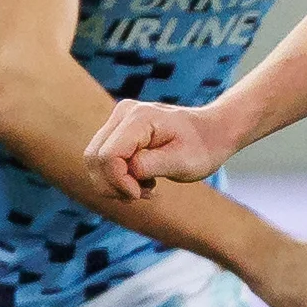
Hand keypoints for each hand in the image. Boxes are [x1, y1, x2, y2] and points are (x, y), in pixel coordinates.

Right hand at [88, 99, 232, 198]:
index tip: (142, 193)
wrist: (213, 132)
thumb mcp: (183, 162)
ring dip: (115, 183)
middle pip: (94, 158)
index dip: (119, 181)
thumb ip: (150, 165)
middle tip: (144, 193)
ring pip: (94, 161)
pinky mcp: (118, 131)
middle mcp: (123, 113)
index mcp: (140, 118)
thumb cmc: (203, 147)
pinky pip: (103, 160)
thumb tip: (126, 170)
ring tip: (146, 187)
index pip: (108, 156)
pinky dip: (117, 177)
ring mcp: (118, 120)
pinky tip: (142, 180)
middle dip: (114, 185)